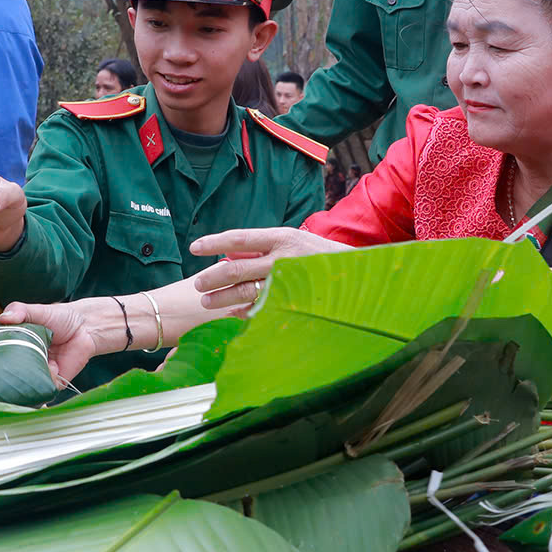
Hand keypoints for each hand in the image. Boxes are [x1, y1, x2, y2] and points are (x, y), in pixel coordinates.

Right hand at [0, 301, 99, 387]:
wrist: (85, 328)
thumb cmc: (59, 318)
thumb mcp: (37, 311)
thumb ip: (19, 311)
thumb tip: (3, 318)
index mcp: (14, 345)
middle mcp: (23, 362)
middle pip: (8, 374)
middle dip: (9, 371)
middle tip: (17, 359)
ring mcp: (36, 374)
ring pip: (25, 383)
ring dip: (31, 374)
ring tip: (43, 358)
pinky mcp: (51, 383)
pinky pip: (43, 389)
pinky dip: (47, 378)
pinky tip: (54, 365)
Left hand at [189, 227, 347, 309]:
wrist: (357, 275)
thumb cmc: (318, 255)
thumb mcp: (292, 242)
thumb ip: (262, 248)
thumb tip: (229, 254)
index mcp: (281, 238)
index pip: (239, 238)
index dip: (214, 242)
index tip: (194, 248)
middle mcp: (282, 258)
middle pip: (236, 268)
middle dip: (212, 277)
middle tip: (197, 283)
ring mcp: (287, 282)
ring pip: (245, 291)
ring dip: (222, 298)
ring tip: (206, 301)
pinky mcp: (292, 302)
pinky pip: (260, 309)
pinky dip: (243, 311)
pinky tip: (232, 313)